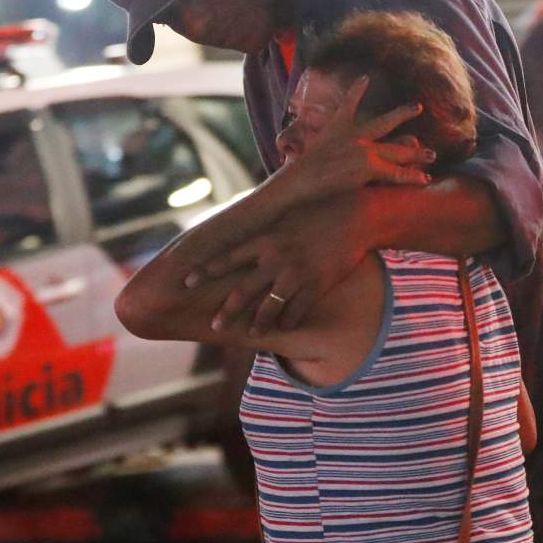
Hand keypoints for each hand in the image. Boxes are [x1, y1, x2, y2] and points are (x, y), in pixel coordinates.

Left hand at [196, 193, 367, 335]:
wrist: (355, 215)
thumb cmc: (318, 210)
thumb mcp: (286, 215)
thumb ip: (265, 227)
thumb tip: (243, 226)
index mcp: (265, 238)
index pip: (228, 257)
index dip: (206, 270)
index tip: (187, 281)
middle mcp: (276, 258)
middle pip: (243, 291)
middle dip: (227, 311)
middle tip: (214, 325)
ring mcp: (296, 274)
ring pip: (269, 307)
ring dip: (258, 323)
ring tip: (251, 332)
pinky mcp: (316, 286)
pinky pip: (297, 311)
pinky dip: (288, 321)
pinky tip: (284, 327)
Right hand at [289, 77, 433, 198]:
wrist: (299, 179)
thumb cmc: (297, 170)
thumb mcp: (300, 149)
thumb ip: (307, 144)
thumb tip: (291, 147)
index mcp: (337, 128)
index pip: (348, 104)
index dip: (356, 90)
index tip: (364, 78)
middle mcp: (355, 136)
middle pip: (385, 122)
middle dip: (402, 114)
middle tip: (417, 107)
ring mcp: (364, 151)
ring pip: (397, 150)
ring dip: (416, 153)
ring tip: (432, 155)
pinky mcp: (368, 168)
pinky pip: (396, 174)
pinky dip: (411, 176)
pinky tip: (425, 178)